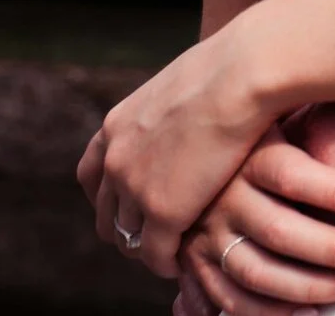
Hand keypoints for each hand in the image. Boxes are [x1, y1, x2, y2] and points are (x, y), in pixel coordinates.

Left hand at [77, 21, 280, 277]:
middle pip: (105, 212)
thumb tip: (193, 112)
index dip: (108, 194)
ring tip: (168, 255)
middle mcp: (115, 158)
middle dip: (124, 228)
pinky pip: (154, 254)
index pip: (92, 173)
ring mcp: (135, 187)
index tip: (127, 204)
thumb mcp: (181, 86)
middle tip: (150, 238)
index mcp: (116, 126)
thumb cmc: (230, 70)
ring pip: (127, 237)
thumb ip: (172, 110)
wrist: (242, 75)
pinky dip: (164, 264)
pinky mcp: (163, 211)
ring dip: (145, 249)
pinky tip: (180, 265)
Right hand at [175, 126, 334, 315]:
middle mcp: (224, 196)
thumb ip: (316, 121)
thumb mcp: (278, 116)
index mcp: (249, 155)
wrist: (183, 153)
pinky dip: (271, 313)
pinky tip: (312, 313)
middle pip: (282, 231)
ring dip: (313, 287)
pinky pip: (231, 298)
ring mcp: (205, 233)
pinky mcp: (193, 262)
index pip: (295, 175)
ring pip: (259, 272)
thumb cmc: (256, 132)